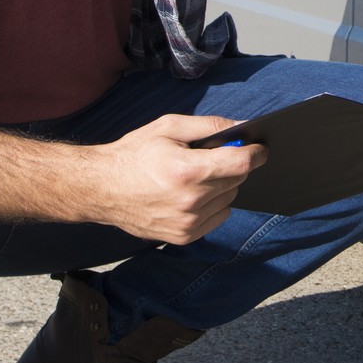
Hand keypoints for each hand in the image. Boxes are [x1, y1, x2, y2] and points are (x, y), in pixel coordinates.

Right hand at [79, 114, 266, 243]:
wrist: (102, 188)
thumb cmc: (134, 153)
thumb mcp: (168, 127)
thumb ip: (208, 126)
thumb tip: (241, 126)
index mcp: (187, 171)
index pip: (241, 163)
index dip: (256, 152)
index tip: (260, 147)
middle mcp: (190, 201)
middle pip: (237, 180)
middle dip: (233, 165)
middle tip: (214, 156)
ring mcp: (187, 223)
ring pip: (229, 199)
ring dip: (222, 186)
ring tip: (196, 176)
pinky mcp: (184, 236)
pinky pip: (218, 216)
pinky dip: (213, 204)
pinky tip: (192, 194)